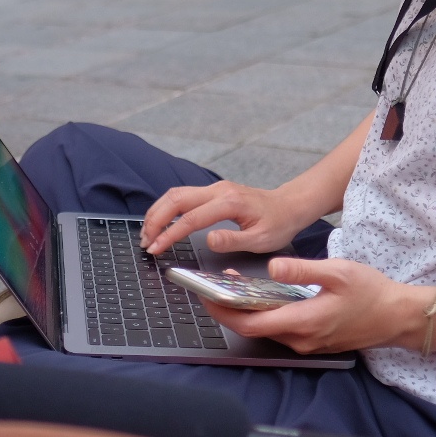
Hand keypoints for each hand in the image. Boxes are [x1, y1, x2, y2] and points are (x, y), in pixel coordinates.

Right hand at [142, 180, 305, 255]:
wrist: (289, 205)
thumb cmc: (278, 223)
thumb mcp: (261, 239)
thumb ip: (234, 241)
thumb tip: (208, 240)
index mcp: (229, 202)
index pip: (190, 218)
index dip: (170, 234)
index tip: (156, 248)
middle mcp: (218, 191)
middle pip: (175, 199)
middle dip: (156, 220)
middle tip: (146, 242)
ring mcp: (214, 188)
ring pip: (176, 194)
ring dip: (158, 212)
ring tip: (148, 233)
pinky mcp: (212, 191)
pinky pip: (183, 195)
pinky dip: (167, 208)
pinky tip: (161, 222)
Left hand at [201, 258, 424, 355]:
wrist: (397, 316)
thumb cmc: (371, 292)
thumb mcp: (338, 272)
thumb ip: (302, 270)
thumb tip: (271, 268)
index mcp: (304, 321)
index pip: (251, 324)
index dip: (224, 312)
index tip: (206, 295)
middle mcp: (301, 339)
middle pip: (252, 330)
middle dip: (227, 311)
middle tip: (210, 288)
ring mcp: (307, 343)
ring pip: (265, 331)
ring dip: (245, 312)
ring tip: (231, 286)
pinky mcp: (312, 341)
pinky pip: (279, 331)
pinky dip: (263, 316)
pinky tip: (260, 298)